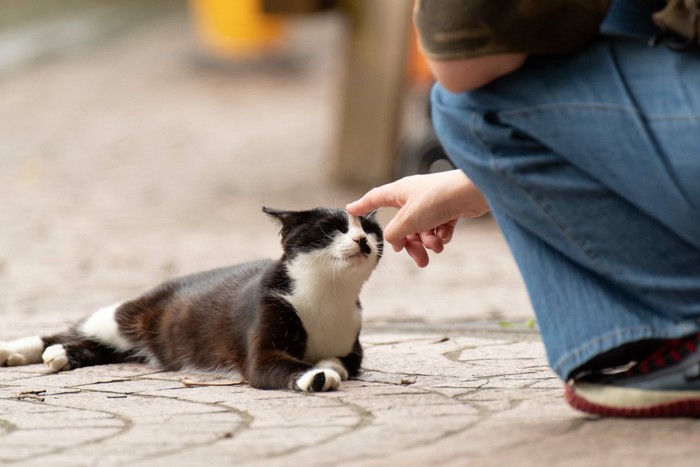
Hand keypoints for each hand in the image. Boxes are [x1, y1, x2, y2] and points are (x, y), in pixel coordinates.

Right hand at [346, 170, 488, 266]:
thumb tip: (394, 242)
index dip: (362, 205)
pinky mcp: (448, 210)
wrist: (473, 193)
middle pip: (403, 225)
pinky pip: (438, 229)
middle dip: (411, 244)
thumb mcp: (408, 220)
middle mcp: (414, 197)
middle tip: (419, 259)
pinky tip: (445, 237)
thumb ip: (395, 234)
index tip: (350, 210)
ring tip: (436, 247)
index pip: (375, 198)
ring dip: (428, 242)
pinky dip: (441, 236)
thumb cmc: (437, 199)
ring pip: (422, 230)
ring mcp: (431, 204)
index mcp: (399, 192)